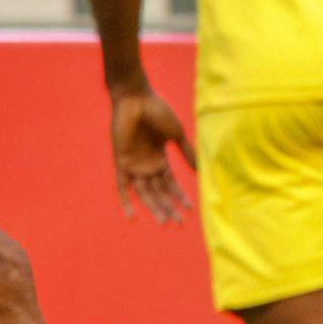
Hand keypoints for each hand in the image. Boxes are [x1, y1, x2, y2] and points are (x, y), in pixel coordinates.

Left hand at [110, 87, 196, 224]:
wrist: (137, 98)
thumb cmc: (158, 111)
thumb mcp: (176, 135)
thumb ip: (187, 153)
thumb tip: (201, 170)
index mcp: (159, 158)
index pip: (170, 183)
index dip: (180, 197)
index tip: (190, 211)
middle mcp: (146, 164)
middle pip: (159, 192)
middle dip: (169, 208)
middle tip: (178, 224)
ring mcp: (134, 164)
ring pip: (145, 193)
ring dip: (155, 208)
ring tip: (164, 222)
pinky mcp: (121, 162)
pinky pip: (122, 186)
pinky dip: (126, 201)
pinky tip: (132, 217)